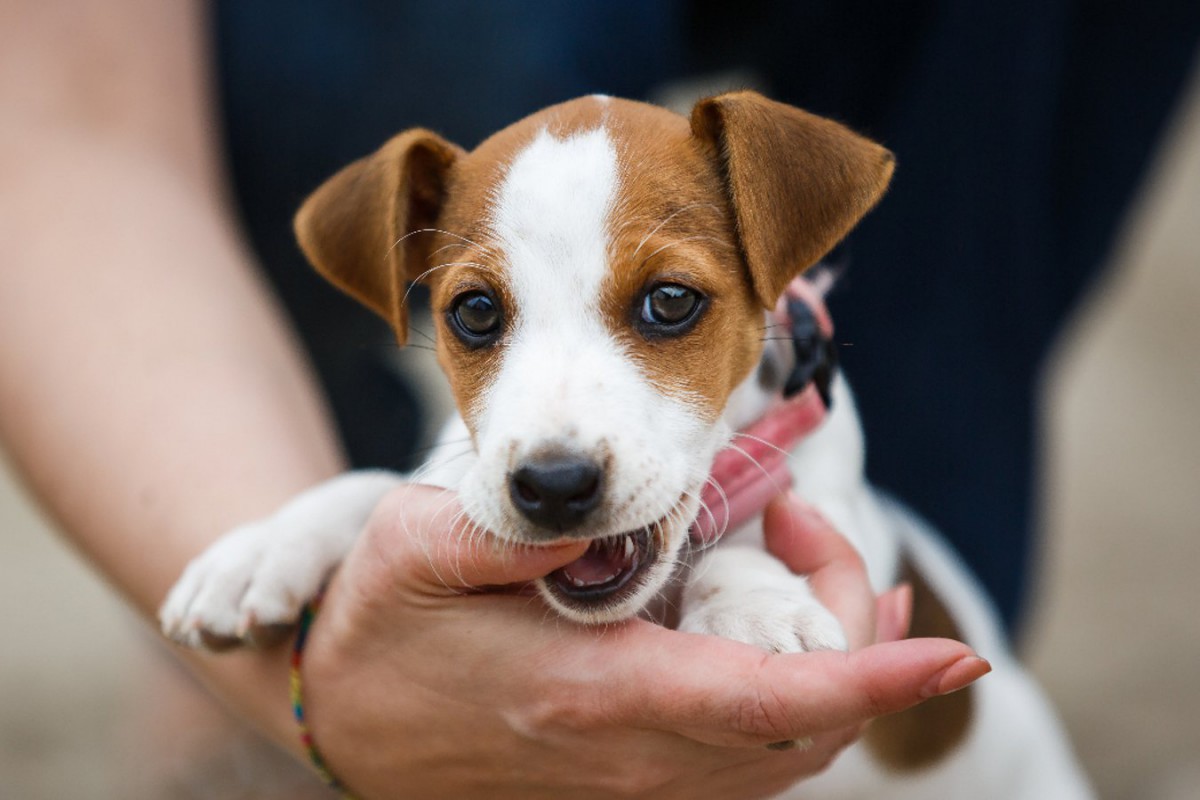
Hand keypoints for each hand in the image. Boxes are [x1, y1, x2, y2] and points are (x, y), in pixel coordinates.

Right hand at [300, 486, 987, 799]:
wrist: (338, 721)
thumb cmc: (380, 625)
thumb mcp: (420, 548)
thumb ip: (519, 528)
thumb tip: (612, 506)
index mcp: (593, 696)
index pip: (768, 701)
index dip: (872, 678)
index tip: (949, 652)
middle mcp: (632, 759)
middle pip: (807, 727)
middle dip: (857, 631)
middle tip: (800, 522)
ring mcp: (634, 783)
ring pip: (791, 753)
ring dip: (838, 666)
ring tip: (812, 558)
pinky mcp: (630, 782)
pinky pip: (752, 761)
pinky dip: (803, 702)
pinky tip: (795, 635)